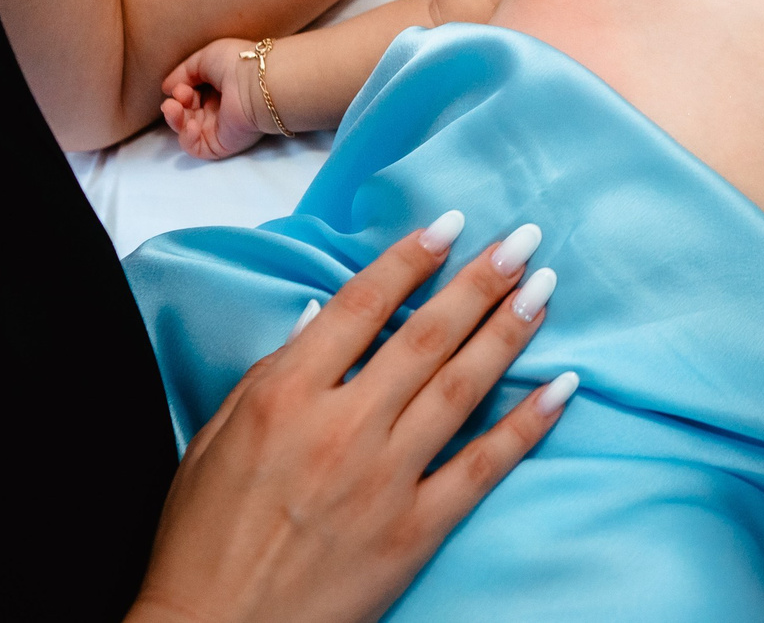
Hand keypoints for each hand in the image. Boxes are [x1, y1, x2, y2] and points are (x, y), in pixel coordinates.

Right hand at [130, 227, 571, 622]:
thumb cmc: (200, 538)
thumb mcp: (213, 438)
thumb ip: (272, 372)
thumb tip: (320, 314)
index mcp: (284, 396)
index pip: (361, 305)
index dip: (411, 258)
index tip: (451, 224)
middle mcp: (340, 428)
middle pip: (425, 336)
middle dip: (480, 281)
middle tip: (523, 239)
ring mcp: (382, 479)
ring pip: (460, 388)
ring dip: (508, 332)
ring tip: (544, 289)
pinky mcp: (412, 530)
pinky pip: (482, 466)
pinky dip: (527, 424)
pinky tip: (562, 386)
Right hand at [158, 37, 270, 159]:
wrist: (257, 84)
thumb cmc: (235, 63)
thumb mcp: (205, 58)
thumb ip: (183, 72)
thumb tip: (167, 88)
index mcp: (217, 88)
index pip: (190, 95)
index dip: (180, 91)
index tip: (181, 86)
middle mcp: (217, 109)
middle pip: (184, 113)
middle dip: (175, 104)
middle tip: (180, 95)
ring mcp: (217, 129)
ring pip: (185, 130)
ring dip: (174, 119)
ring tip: (174, 107)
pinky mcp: (219, 145)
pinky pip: (195, 147)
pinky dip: (187, 138)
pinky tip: (191, 125)